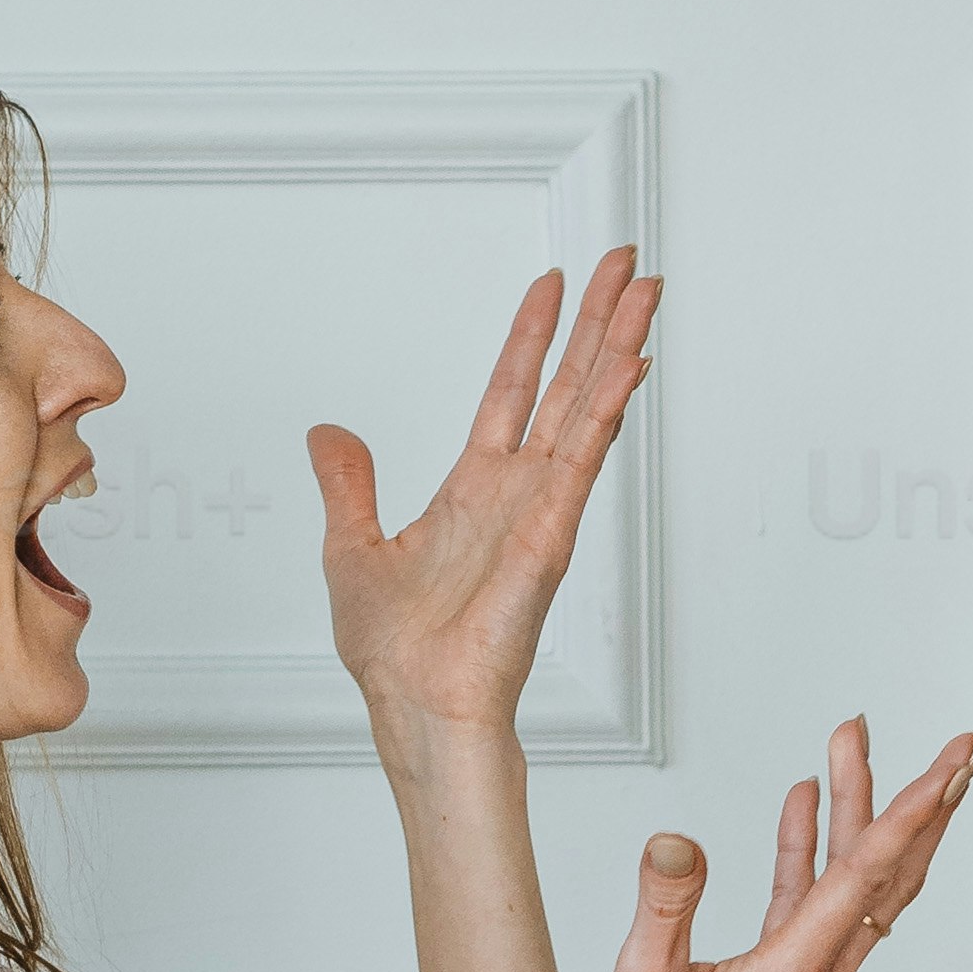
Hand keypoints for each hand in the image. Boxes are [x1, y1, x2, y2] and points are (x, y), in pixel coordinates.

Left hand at [313, 253, 655, 762]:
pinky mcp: (552, 532)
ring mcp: (541, 509)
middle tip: (625, 264)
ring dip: (617, 345)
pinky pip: (584, 456)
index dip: (532, 336)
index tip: (553, 287)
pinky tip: (629, 365)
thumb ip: (348, 487)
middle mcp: (517, 492)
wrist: (416, 707)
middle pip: (566, 385)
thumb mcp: (350, 549)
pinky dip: (607, 407)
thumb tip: (328, 435)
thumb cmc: (396, 656)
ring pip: (587, 407)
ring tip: (644, 291)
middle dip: (597, 321)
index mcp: (475, 492)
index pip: (511, 392)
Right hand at [564, 717, 972, 971]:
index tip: (956, 760)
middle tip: (957, 741)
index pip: (869, 874)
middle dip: (924, 800)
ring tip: (849, 743)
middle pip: (889, 872)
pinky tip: (802, 804)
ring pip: (856, 883)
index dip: (915, 808)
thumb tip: (679, 841)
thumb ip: (665, 908)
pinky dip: (814, 846)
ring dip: (861, 810)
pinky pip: (814, 901)